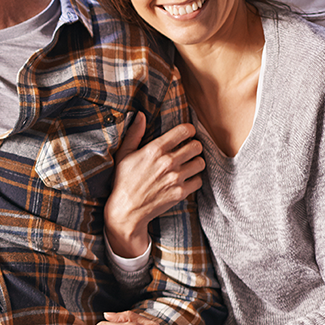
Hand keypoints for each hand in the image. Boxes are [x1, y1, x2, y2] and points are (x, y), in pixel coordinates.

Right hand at [106, 112, 203, 256]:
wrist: (127, 210)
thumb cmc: (123, 180)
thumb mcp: (124, 154)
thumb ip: (134, 133)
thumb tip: (139, 114)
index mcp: (155, 150)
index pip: (183, 131)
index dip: (189, 130)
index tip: (188, 133)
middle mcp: (168, 162)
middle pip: (196, 146)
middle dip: (194, 146)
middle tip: (189, 149)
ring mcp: (176, 178)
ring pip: (200, 163)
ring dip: (196, 162)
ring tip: (188, 164)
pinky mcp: (181, 192)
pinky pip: (198, 180)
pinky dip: (194, 179)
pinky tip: (186, 179)